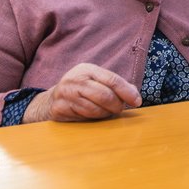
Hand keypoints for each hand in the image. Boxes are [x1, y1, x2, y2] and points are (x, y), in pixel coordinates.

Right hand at [27, 63, 141, 122]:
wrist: (51, 101)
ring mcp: (65, 95)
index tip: (137, 101)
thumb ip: (114, 84)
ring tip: (107, 111)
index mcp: (86, 69)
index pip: (112, 79)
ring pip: (95, 109)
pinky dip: (94, 119)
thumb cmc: (80, 89)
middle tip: (119, 109)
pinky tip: (94, 115)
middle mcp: (75, 80)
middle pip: (104, 95)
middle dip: (117, 105)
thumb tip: (134, 93)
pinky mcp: (60, 109)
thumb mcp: (95, 80)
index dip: (126, 91)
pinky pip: (84, 118)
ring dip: (106, 114)